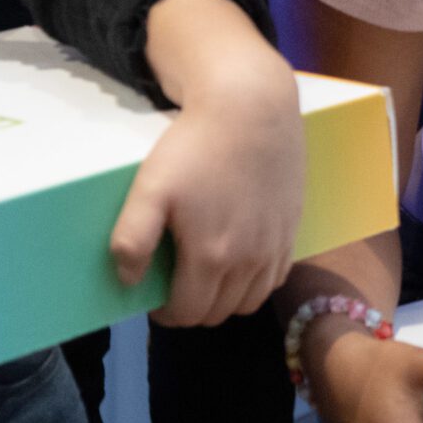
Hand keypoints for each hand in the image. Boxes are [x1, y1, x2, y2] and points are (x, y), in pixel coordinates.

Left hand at [111, 55, 303, 325]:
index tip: (155, 295)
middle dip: (193, 308)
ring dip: (225, 299)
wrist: (253, 109)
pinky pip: (276, 277)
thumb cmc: (196, 147)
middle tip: (177, 283)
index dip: (165, 312)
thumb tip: (130, 280)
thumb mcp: (150, 188)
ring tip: (208, 276)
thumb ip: (133, 240)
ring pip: (251, 301)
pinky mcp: (293, 228)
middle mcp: (249, 260)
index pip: (187, 313)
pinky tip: (241, 261)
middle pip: (218, 312)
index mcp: (211, 256)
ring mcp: (275, 245)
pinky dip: (255, 282)